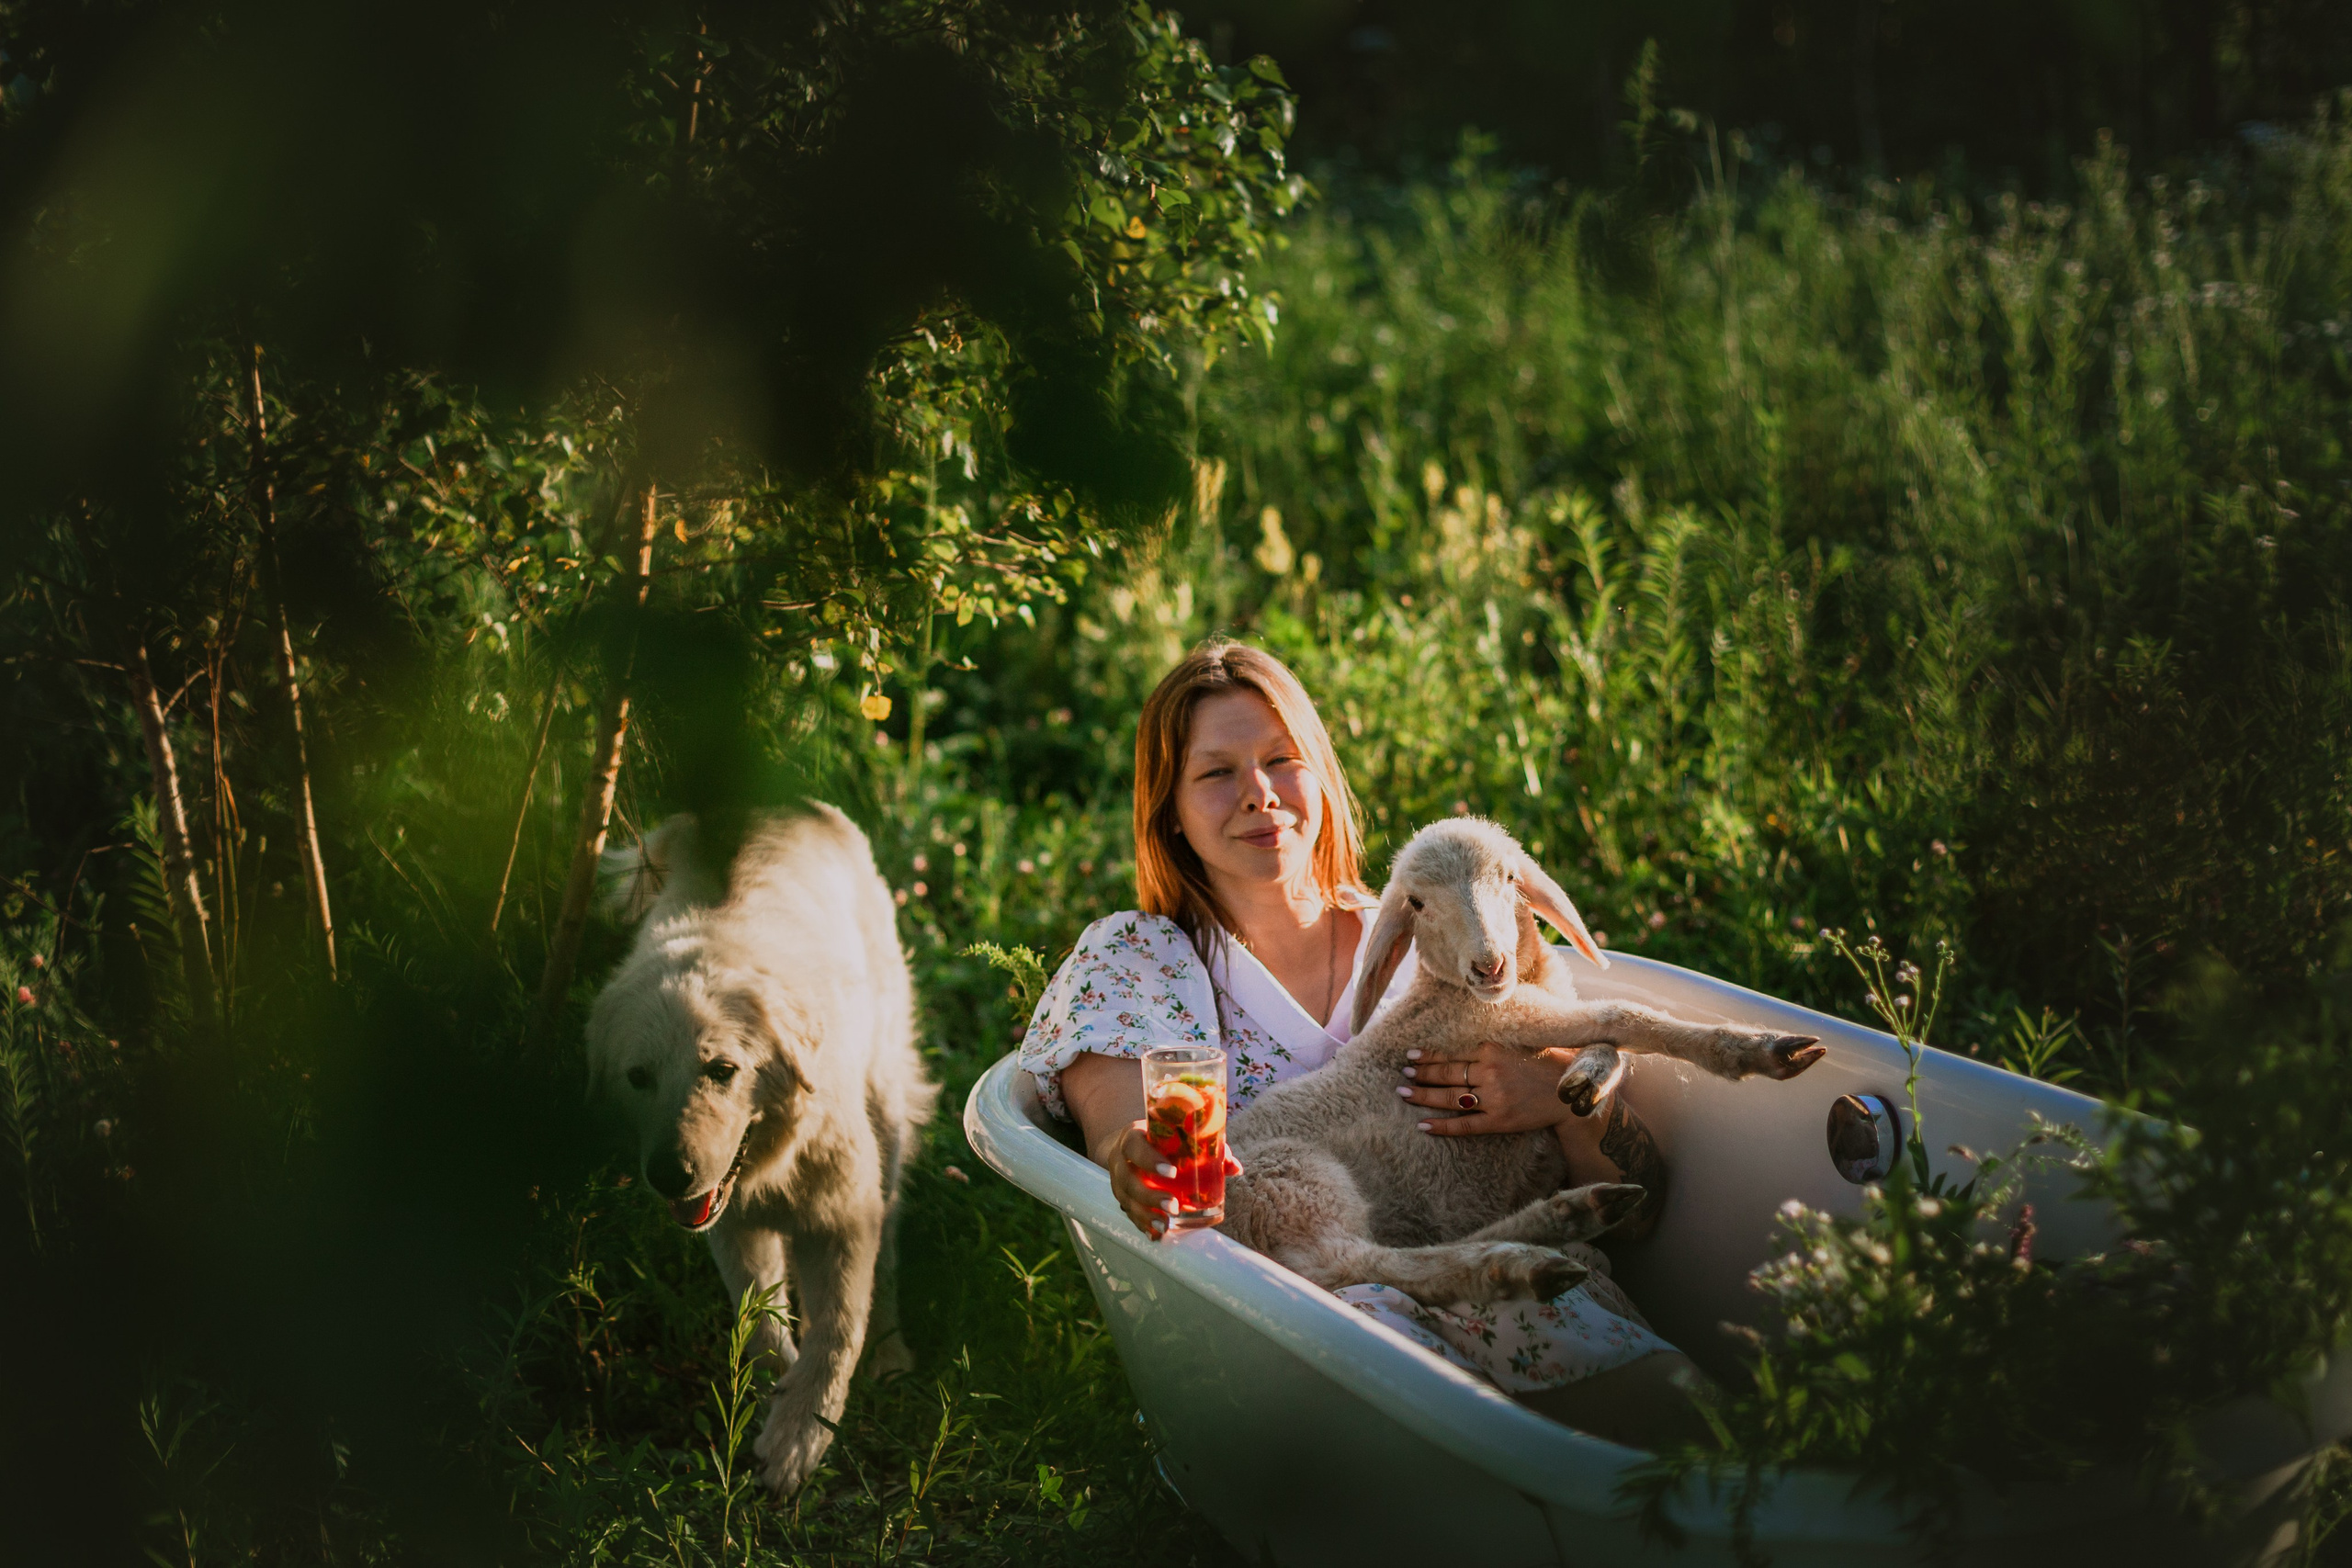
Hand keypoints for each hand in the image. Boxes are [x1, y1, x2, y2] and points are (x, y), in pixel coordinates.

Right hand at [1094, 1119, 1243, 1239]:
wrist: (1129, 1146)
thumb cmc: (1159, 1139)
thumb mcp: (1176, 1137)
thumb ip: (1205, 1149)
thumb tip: (1234, 1168)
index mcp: (1133, 1137)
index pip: (1134, 1147)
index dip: (1149, 1159)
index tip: (1171, 1172)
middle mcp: (1120, 1159)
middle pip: (1128, 1179)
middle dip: (1150, 1195)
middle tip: (1173, 1206)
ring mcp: (1117, 1180)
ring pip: (1126, 1200)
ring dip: (1145, 1215)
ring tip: (1165, 1226)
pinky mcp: (1120, 1196)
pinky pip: (1128, 1212)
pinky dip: (1141, 1224)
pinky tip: (1154, 1235)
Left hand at [1398, 1040, 1579, 1136]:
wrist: (1572, 1092)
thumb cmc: (1547, 1065)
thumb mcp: (1517, 1047)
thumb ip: (1491, 1050)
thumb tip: (1464, 1052)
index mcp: (1492, 1050)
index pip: (1452, 1055)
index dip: (1428, 1057)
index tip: (1411, 1056)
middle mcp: (1489, 1072)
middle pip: (1446, 1075)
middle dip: (1421, 1075)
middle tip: (1402, 1075)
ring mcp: (1493, 1098)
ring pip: (1450, 1098)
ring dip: (1424, 1096)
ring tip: (1404, 1093)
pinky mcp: (1499, 1120)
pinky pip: (1465, 1124)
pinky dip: (1442, 1125)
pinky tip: (1424, 1125)